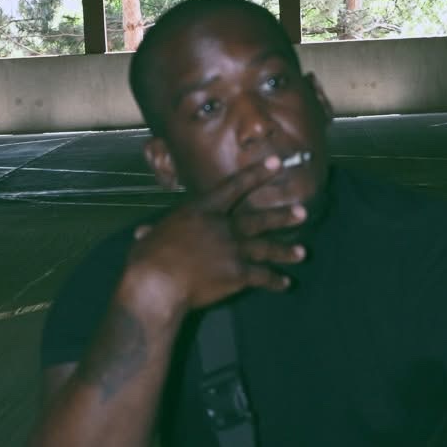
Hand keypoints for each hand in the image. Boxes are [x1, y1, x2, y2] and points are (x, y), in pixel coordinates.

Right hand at [127, 153, 308, 313]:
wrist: (157, 284)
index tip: (277, 163)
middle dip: (282, 216)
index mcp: (201, 210)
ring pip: (266, 248)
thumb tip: (144, 233)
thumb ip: (153, 232)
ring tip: (303, 252)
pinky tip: (286, 283)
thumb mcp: (149, 237)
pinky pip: (262, 276)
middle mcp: (221, 225)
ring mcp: (232, 249)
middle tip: (302, 212)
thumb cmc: (146, 260)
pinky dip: (275, 280)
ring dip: (285, 250)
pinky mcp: (237, 273)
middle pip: (258, 219)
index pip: (233, 187)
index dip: (257, 174)